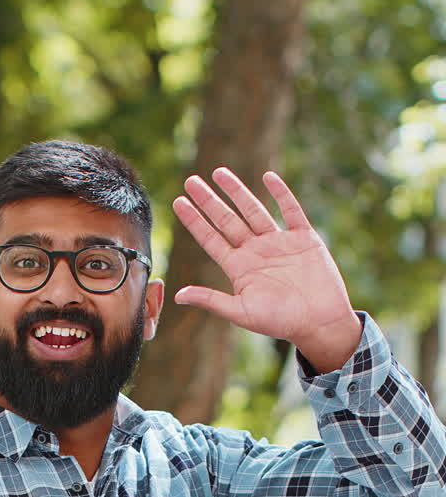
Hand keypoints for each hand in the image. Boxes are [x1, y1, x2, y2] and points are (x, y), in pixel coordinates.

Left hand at [172, 168, 362, 371]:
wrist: (320, 323)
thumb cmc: (280, 322)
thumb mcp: (241, 312)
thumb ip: (211, 300)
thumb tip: (177, 296)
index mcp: (240, 268)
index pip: (211, 240)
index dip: (195, 221)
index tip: (178, 202)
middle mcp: (256, 252)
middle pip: (227, 220)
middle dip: (209, 200)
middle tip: (190, 181)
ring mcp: (279, 243)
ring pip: (254, 210)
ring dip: (237, 191)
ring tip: (219, 172)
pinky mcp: (304, 238)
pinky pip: (291, 210)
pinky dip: (281, 193)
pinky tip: (268, 177)